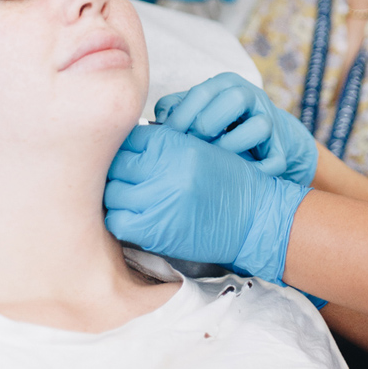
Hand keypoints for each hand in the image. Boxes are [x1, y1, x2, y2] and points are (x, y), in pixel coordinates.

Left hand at [105, 125, 308, 281]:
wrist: (255, 218)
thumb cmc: (228, 182)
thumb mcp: (199, 148)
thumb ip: (164, 145)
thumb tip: (126, 146)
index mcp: (174, 142)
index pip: (128, 139)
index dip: (127, 151)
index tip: (131, 161)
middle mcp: (164, 167)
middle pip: (116, 165)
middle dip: (120, 173)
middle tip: (129, 182)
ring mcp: (158, 198)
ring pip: (112, 193)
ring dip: (119, 197)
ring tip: (132, 200)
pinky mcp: (155, 229)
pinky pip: (117, 221)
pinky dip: (121, 219)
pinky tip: (135, 218)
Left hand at [155, 73, 317, 186]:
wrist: (261, 137)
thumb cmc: (216, 123)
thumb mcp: (195, 109)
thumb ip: (174, 109)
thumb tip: (157, 123)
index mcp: (226, 84)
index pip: (203, 91)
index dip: (182, 116)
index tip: (168, 138)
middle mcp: (251, 97)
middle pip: (235, 99)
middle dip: (207, 125)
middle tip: (191, 147)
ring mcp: (270, 121)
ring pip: (259, 127)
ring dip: (232, 146)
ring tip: (213, 162)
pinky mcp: (281, 148)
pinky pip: (275, 160)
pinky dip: (257, 172)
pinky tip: (236, 178)